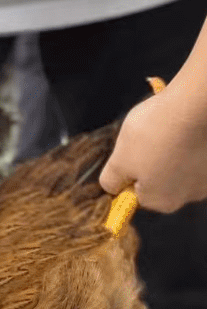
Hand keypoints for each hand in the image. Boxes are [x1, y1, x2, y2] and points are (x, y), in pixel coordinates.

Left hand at [100, 80, 206, 213]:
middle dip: (150, 161)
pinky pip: (195, 152)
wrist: (193, 106)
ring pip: (179, 165)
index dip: (128, 173)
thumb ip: (112, 180)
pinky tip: (183, 127)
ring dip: (170, 150)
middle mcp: (190, 196)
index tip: (128, 152)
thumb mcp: (119, 160)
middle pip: (160, 181)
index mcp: (163, 201)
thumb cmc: (152, 135)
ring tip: (165, 129)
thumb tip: (112, 189)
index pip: (137, 194)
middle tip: (146, 138)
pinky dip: (188, 142)